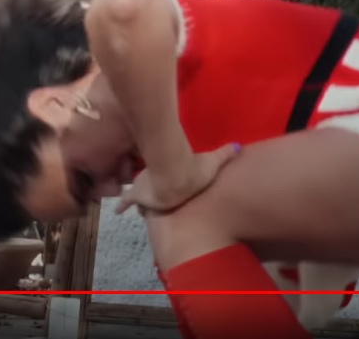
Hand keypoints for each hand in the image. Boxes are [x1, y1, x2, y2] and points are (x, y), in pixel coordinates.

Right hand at [114, 144, 239, 213]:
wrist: (175, 177)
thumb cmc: (196, 173)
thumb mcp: (212, 160)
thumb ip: (226, 153)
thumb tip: (241, 147)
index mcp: (182, 192)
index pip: (178, 196)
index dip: (177, 196)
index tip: (177, 198)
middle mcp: (167, 199)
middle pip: (162, 201)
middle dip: (160, 202)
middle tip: (160, 202)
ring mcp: (150, 196)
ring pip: (146, 200)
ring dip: (144, 200)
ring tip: (141, 205)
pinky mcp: (137, 193)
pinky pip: (126, 201)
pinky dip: (122, 205)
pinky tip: (118, 211)